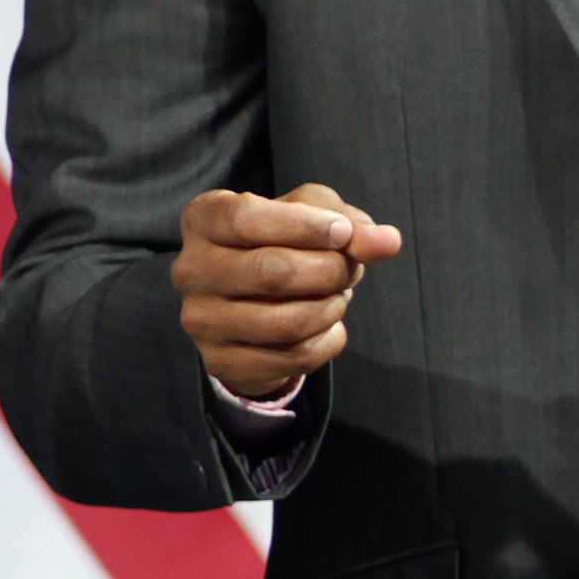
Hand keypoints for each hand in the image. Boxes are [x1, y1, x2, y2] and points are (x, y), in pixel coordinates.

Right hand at [172, 182, 401, 398]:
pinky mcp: (220, 361)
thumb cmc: (284, 241)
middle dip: (329, 270)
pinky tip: (328, 326)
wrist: (252, 302)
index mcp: (202, 219)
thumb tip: (388, 242)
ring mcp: (200, 320)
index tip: (342, 233)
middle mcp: (190, 269)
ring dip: (332, 308)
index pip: (248, 218)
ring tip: (339, 297)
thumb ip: (350, 223)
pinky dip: (328, 341)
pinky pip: (293, 358)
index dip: (305, 226)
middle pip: (272, 271)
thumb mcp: (315, 217)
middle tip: (350, 270)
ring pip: (286, 321)